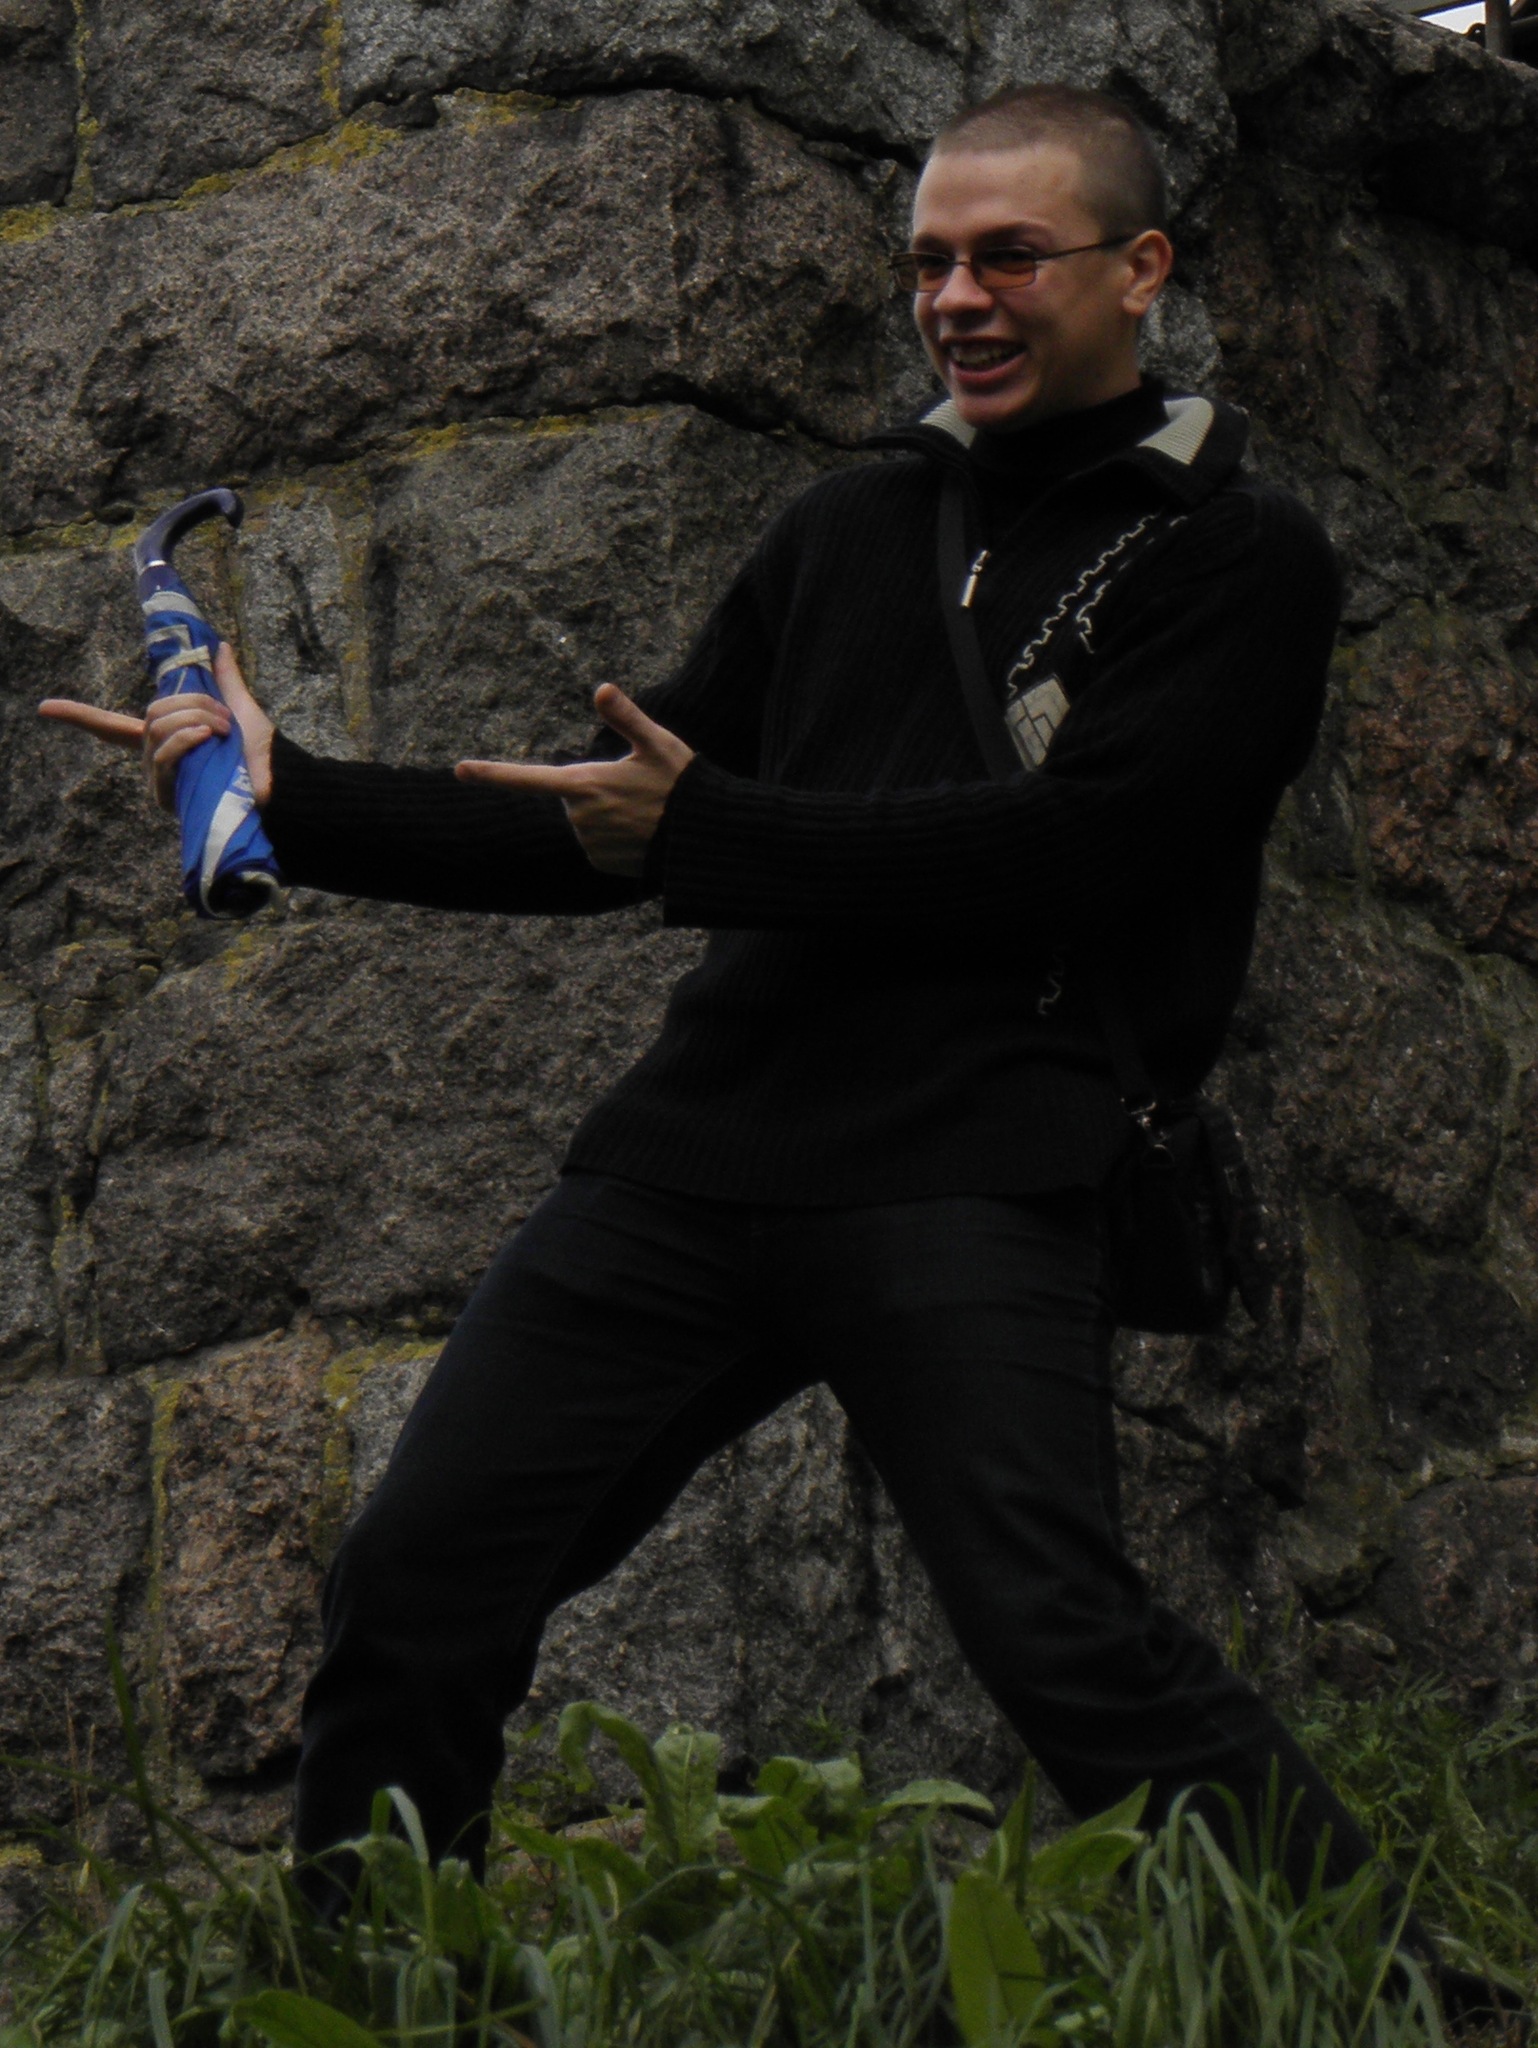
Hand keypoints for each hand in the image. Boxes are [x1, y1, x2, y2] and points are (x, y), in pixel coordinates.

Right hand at [39, 642, 274, 811]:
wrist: (279, 785)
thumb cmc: (260, 753)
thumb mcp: (239, 708)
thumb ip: (223, 679)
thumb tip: (219, 646)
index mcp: (163, 740)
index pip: (109, 726)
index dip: (78, 716)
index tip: (44, 708)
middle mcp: (155, 761)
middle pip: (152, 714)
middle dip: (191, 706)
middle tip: (223, 719)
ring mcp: (160, 780)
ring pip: (159, 728)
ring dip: (196, 720)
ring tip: (223, 732)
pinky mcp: (170, 795)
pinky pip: (167, 752)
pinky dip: (188, 737)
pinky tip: (208, 739)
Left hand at [456, 684, 693, 876]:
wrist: (702, 839)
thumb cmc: (682, 785)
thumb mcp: (658, 744)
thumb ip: (626, 718)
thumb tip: (601, 689)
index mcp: (584, 784)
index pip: (526, 778)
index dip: (491, 774)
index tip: (460, 770)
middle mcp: (580, 817)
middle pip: (572, 794)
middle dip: (597, 788)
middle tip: (638, 788)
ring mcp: (589, 843)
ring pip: (586, 818)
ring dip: (608, 812)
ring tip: (645, 811)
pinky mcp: (601, 862)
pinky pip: (598, 841)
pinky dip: (615, 834)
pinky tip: (642, 832)